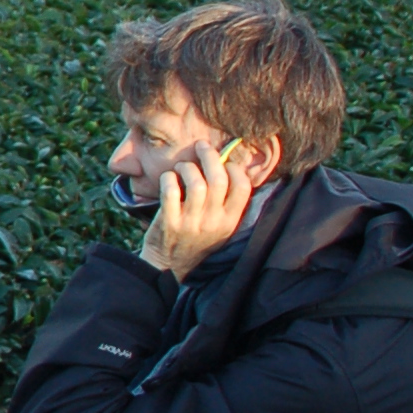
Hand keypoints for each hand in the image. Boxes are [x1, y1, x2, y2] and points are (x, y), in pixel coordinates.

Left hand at [138, 141, 253, 279]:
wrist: (169, 265)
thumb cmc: (196, 238)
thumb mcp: (220, 226)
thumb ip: (226, 202)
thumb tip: (229, 163)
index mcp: (231, 221)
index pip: (243, 187)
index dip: (235, 167)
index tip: (224, 160)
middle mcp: (214, 222)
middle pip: (219, 179)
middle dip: (210, 156)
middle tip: (202, 147)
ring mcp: (192, 223)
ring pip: (196, 182)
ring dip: (187, 167)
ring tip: (182, 167)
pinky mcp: (170, 222)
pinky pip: (171, 191)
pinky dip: (168, 178)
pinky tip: (168, 178)